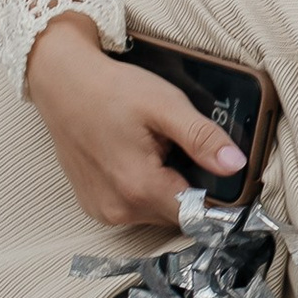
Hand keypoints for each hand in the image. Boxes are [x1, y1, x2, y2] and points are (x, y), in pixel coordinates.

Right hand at [26, 12, 244, 227]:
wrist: (62, 84)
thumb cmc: (111, 90)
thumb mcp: (165, 105)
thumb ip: (201, 137)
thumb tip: (236, 165)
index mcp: (140, 187)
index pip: (199, 213)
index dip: (216, 194)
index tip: (215, 168)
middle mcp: (119, 209)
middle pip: (179, 214)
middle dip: (189, 186)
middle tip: (179, 148)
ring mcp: (103, 211)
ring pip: (157, 212)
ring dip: (166, 188)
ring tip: (155, 150)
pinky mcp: (94, 206)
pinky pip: (134, 208)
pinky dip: (143, 189)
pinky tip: (136, 159)